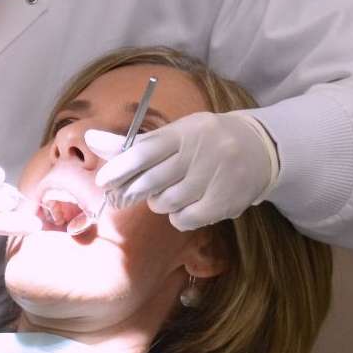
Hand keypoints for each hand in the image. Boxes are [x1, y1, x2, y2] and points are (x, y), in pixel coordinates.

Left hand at [92, 110, 278, 230]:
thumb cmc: (205, 140)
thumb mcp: (175, 134)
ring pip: (166, 202)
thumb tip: (92, 140)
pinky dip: (178, 217)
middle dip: (131, 191)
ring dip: (158, 202)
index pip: (143, 151)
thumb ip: (134, 143)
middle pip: (152, 181)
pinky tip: (185, 206)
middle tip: (122, 196)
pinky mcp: (224, 202)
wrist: (261, 147)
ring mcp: (213, 179)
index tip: (102, 181)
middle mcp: (198, 154)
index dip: (119, 168)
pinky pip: (185, 219)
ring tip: (167, 193)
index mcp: (183, 133)